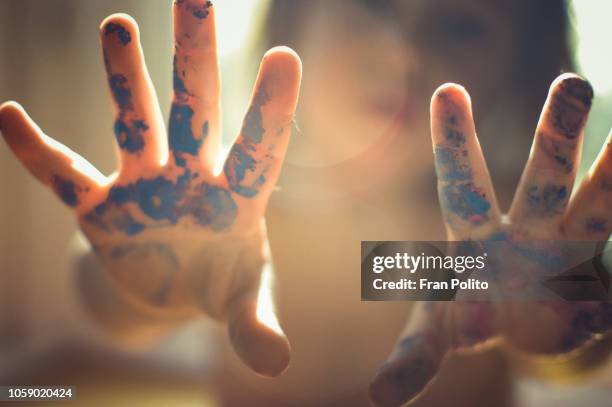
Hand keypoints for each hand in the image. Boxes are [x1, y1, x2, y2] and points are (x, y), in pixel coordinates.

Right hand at [0, 1, 300, 376]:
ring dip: (121, 79)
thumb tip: (278, 365)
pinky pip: (64, 177)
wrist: (178, 289)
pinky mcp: (102, 209)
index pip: (259, 147)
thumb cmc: (222, 286)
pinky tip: (9, 116)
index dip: (271, 108)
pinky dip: (36, 153)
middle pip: (193, 110)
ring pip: (132, 123)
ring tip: (117, 26)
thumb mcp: (243, 305)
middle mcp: (190, 178)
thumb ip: (258, 325)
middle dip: (194, 58)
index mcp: (237, 198)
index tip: (286, 55)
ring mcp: (143, 187)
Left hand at [369, 74, 611, 405]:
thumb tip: (379, 397)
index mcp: (478, 237)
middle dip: (557, 135)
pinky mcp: (604, 282)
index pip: (463, 182)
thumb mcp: (438, 335)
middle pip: (545, 178)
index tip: (447, 90)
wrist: (524, 325)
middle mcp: (531, 230)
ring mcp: (575, 251)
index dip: (454, 141)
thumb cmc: (471, 313)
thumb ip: (412, 358)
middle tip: (573, 82)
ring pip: (601, 203)